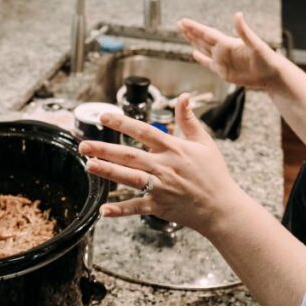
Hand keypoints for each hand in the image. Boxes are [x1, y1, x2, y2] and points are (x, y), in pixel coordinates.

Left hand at [79, 96, 240, 235]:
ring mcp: (161, 188)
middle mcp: (165, 167)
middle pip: (130, 156)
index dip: (123, 123)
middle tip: (84, 145)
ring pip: (130, 178)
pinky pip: (136, 207)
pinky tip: (103, 209)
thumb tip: (183, 96)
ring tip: (89, 165)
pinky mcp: (159, 206)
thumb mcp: (204, 142)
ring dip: (108, 172)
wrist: (222, 208)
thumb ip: (188, 119)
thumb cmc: (214, 174)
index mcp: (174, 149)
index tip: (104, 116)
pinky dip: (120, 209)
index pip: (144, 131)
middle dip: (105, 149)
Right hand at [178, 12, 279, 90]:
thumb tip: (238, 14)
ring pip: (203, 49)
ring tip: (185, 34)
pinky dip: (200, 59)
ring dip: (193, 42)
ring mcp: (222, 61)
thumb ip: (244, 31)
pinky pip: (208, 64)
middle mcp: (223, 50)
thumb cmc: (267, 59)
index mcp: (227, 43)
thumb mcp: (255, 44)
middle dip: (190, 32)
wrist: (272, 75)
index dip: (194, 27)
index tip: (183, 21)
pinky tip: (195, 54)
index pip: (206, 33)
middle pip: (202, 39)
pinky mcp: (224, 72)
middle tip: (179, 24)